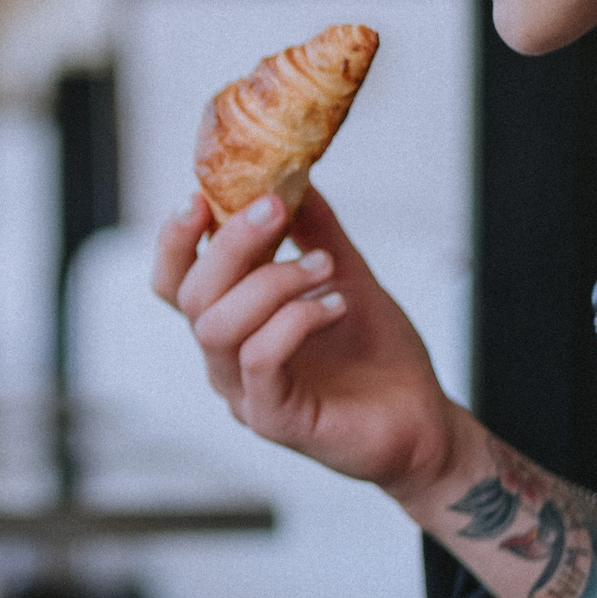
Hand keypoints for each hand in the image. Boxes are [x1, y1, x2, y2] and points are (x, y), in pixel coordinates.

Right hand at [153, 186, 460, 497]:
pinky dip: (294, 320)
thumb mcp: (345, 276)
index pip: (174, 282)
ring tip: (324, 267)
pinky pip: (259, 360)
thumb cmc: (376, 355)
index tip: (201, 196)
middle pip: (191, 295)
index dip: (175, 240)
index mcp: (232, 324)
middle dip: (231, 243)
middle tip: (275, 208)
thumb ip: (316, 232)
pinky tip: (335, 305)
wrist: (422, 419)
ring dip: (270, 281)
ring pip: (217, 327)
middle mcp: (225, 360)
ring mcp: (244, 393)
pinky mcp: (273, 421)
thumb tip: (296, 177)